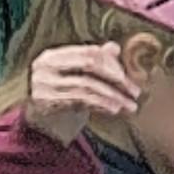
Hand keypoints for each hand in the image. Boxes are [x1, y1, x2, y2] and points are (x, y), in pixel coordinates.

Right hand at [18, 40, 145, 135]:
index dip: (112, 63)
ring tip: (129, 105)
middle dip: (116, 78)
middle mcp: (46, 66)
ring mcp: (44, 83)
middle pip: (89, 65)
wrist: (39, 126)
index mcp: (53, 56)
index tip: (128, 77)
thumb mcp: (76, 78)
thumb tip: (114, 47)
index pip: (89, 52)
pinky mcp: (47, 102)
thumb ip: (92, 62)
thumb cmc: (60, 99)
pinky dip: (102, 104)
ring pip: (88, 85)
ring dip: (113, 96)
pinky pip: (82, 99)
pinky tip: (115, 109)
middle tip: (134, 91)